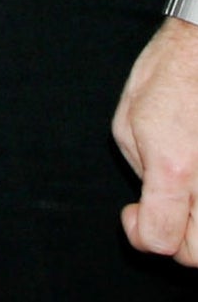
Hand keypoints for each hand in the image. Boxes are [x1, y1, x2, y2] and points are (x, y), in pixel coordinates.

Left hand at [116, 14, 197, 258]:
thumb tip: (152, 202)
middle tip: (165, 212)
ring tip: (188, 202)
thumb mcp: (129, 121)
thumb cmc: (167, 74)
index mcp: (173, 169)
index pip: (160, 240)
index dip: (139, 233)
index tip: (132, 210)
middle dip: (176, 244)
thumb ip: (141, 171)